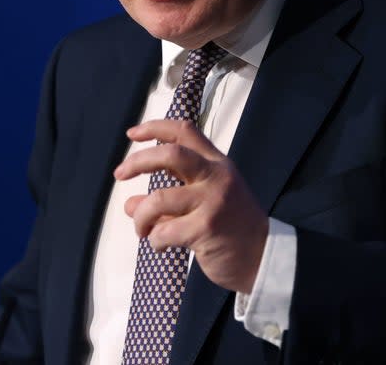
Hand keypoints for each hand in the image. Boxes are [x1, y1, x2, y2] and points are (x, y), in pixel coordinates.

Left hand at [113, 119, 268, 293]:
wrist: (265, 256)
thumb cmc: (232, 227)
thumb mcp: (207, 200)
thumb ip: (171, 195)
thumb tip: (130, 204)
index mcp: (217, 163)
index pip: (184, 132)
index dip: (154, 128)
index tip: (132, 134)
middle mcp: (216, 176)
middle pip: (170, 155)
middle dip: (138, 161)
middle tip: (119, 174)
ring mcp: (213, 202)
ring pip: (158, 199)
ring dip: (140, 216)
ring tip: (141, 229)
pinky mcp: (207, 228)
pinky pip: (164, 231)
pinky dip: (154, 239)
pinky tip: (161, 245)